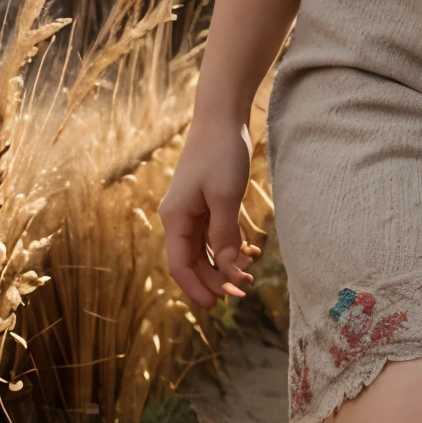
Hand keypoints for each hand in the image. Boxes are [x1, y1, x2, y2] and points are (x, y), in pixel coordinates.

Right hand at [159, 114, 260, 310]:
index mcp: (175, 218)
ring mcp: (192, 210)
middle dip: (214, 280)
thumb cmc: (221, 153)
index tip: (217, 306)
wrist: (221, 117)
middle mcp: (179, 217)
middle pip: (192, 261)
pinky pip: (212, 234)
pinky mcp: (206, 202)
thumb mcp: (224, 196)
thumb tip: (226, 269)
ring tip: (246, 278)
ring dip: (221, 266)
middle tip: (242, 293)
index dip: (197, 288)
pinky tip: (244, 255)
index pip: (180, 266)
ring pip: (203, 250)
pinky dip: (225, 248)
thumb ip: (223, 235)